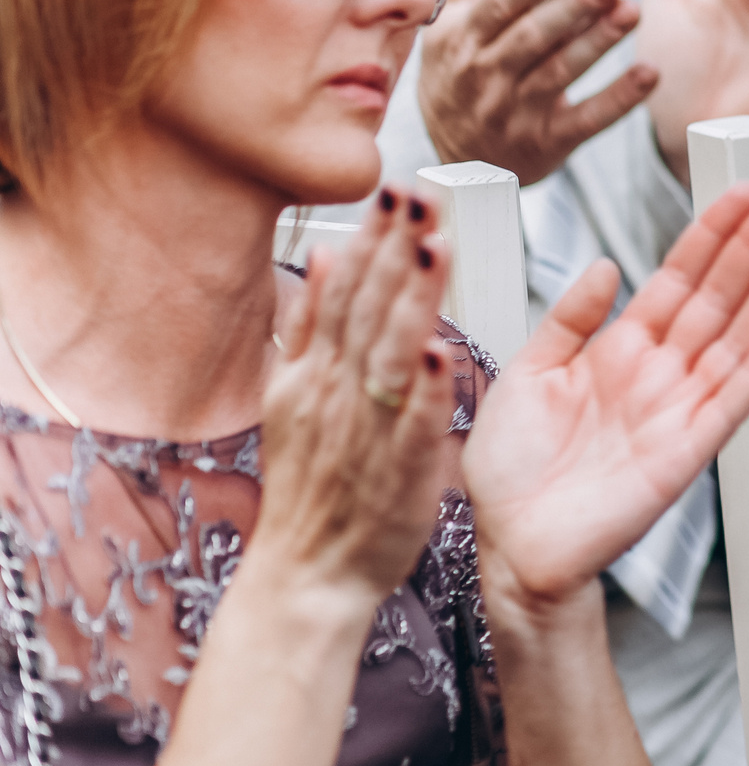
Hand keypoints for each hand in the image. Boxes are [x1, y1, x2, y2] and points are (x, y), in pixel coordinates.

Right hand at [255, 187, 458, 612]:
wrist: (307, 576)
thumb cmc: (313, 486)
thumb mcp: (293, 395)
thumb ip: (309, 324)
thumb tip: (321, 252)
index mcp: (315, 371)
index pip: (345, 290)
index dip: (372, 238)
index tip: (394, 189)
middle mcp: (336, 391)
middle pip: (367, 309)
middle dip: (394, 248)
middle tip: (419, 193)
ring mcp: (363, 429)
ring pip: (389, 353)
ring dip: (411, 299)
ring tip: (434, 247)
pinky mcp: (393, 469)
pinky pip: (410, 423)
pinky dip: (422, 387)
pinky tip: (438, 349)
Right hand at [419, 0, 653, 184]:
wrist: (460, 159)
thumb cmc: (461, 70)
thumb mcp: (450, 18)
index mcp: (459, 38)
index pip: (497, 6)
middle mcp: (483, 76)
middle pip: (532, 37)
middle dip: (573, 6)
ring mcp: (514, 113)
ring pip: (560, 73)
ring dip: (599, 42)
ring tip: (633, 10)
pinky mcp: (547, 144)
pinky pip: (587, 120)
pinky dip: (618, 98)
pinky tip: (650, 73)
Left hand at [462, 184, 748, 611]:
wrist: (507, 544)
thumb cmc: (511, 470)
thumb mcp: (526, 373)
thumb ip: (569, 318)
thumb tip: (609, 265)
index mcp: (620, 349)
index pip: (677, 276)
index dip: (709, 233)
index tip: (740, 193)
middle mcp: (657, 373)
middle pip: (717, 297)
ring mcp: (676, 410)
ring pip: (735, 341)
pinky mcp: (684, 453)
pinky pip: (728, 405)